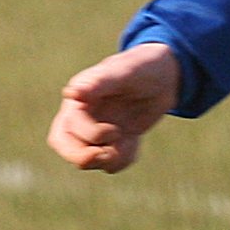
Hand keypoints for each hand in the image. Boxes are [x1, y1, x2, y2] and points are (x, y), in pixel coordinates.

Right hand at [48, 42, 180, 172]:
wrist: (164, 76)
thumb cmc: (141, 66)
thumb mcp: (123, 72)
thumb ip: (98, 83)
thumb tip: (71, 93)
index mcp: (77, 101)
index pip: (65, 133)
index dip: (88, 137)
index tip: (114, 131)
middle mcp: (82, 118)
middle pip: (69, 151)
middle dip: (87, 159)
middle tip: (111, 154)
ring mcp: (97, 132)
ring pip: (91, 161)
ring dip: (111, 159)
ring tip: (131, 141)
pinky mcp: (113, 142)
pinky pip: (111, 163)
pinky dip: (123, 160)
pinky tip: (135, 142)